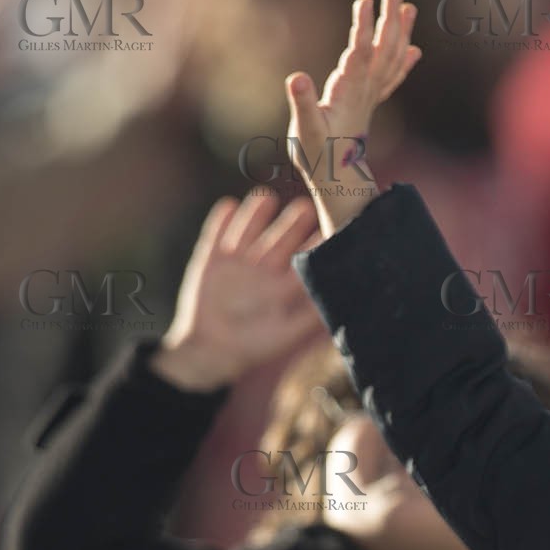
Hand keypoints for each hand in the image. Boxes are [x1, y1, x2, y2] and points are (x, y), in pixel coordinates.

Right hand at [152, 194, 322, 390]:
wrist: (210, 352)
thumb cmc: (253, 347)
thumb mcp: (286, 335)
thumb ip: (310, 319)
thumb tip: (339, 304)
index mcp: (285, 283)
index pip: (306, 256)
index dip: (318, 243)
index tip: (332, 228)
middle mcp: (264, 267)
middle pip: (282, 237)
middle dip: (294, 222)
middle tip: (307, 207)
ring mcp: (237, 261)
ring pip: (250, 228)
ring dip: (258, 213)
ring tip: (267, 197)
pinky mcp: (210, 259)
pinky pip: (215, 234)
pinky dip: (221, 221)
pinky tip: (229, 205)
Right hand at [284, 0, 421, 234]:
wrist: (338, 180)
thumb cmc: (317, 157)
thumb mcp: (304, 132)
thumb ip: (303, 104)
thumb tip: (296, 77)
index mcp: (348, 93)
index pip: (358, 55)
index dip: (363, 28)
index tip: (365, 1)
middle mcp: (364, 92)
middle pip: (382, 51)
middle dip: (390, 20)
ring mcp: (370, 97)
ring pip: (390, 60)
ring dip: (400, 33)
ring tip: (409, 7)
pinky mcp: (368, 104)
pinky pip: (391, 79)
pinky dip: (403, 62)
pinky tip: (414, 49)